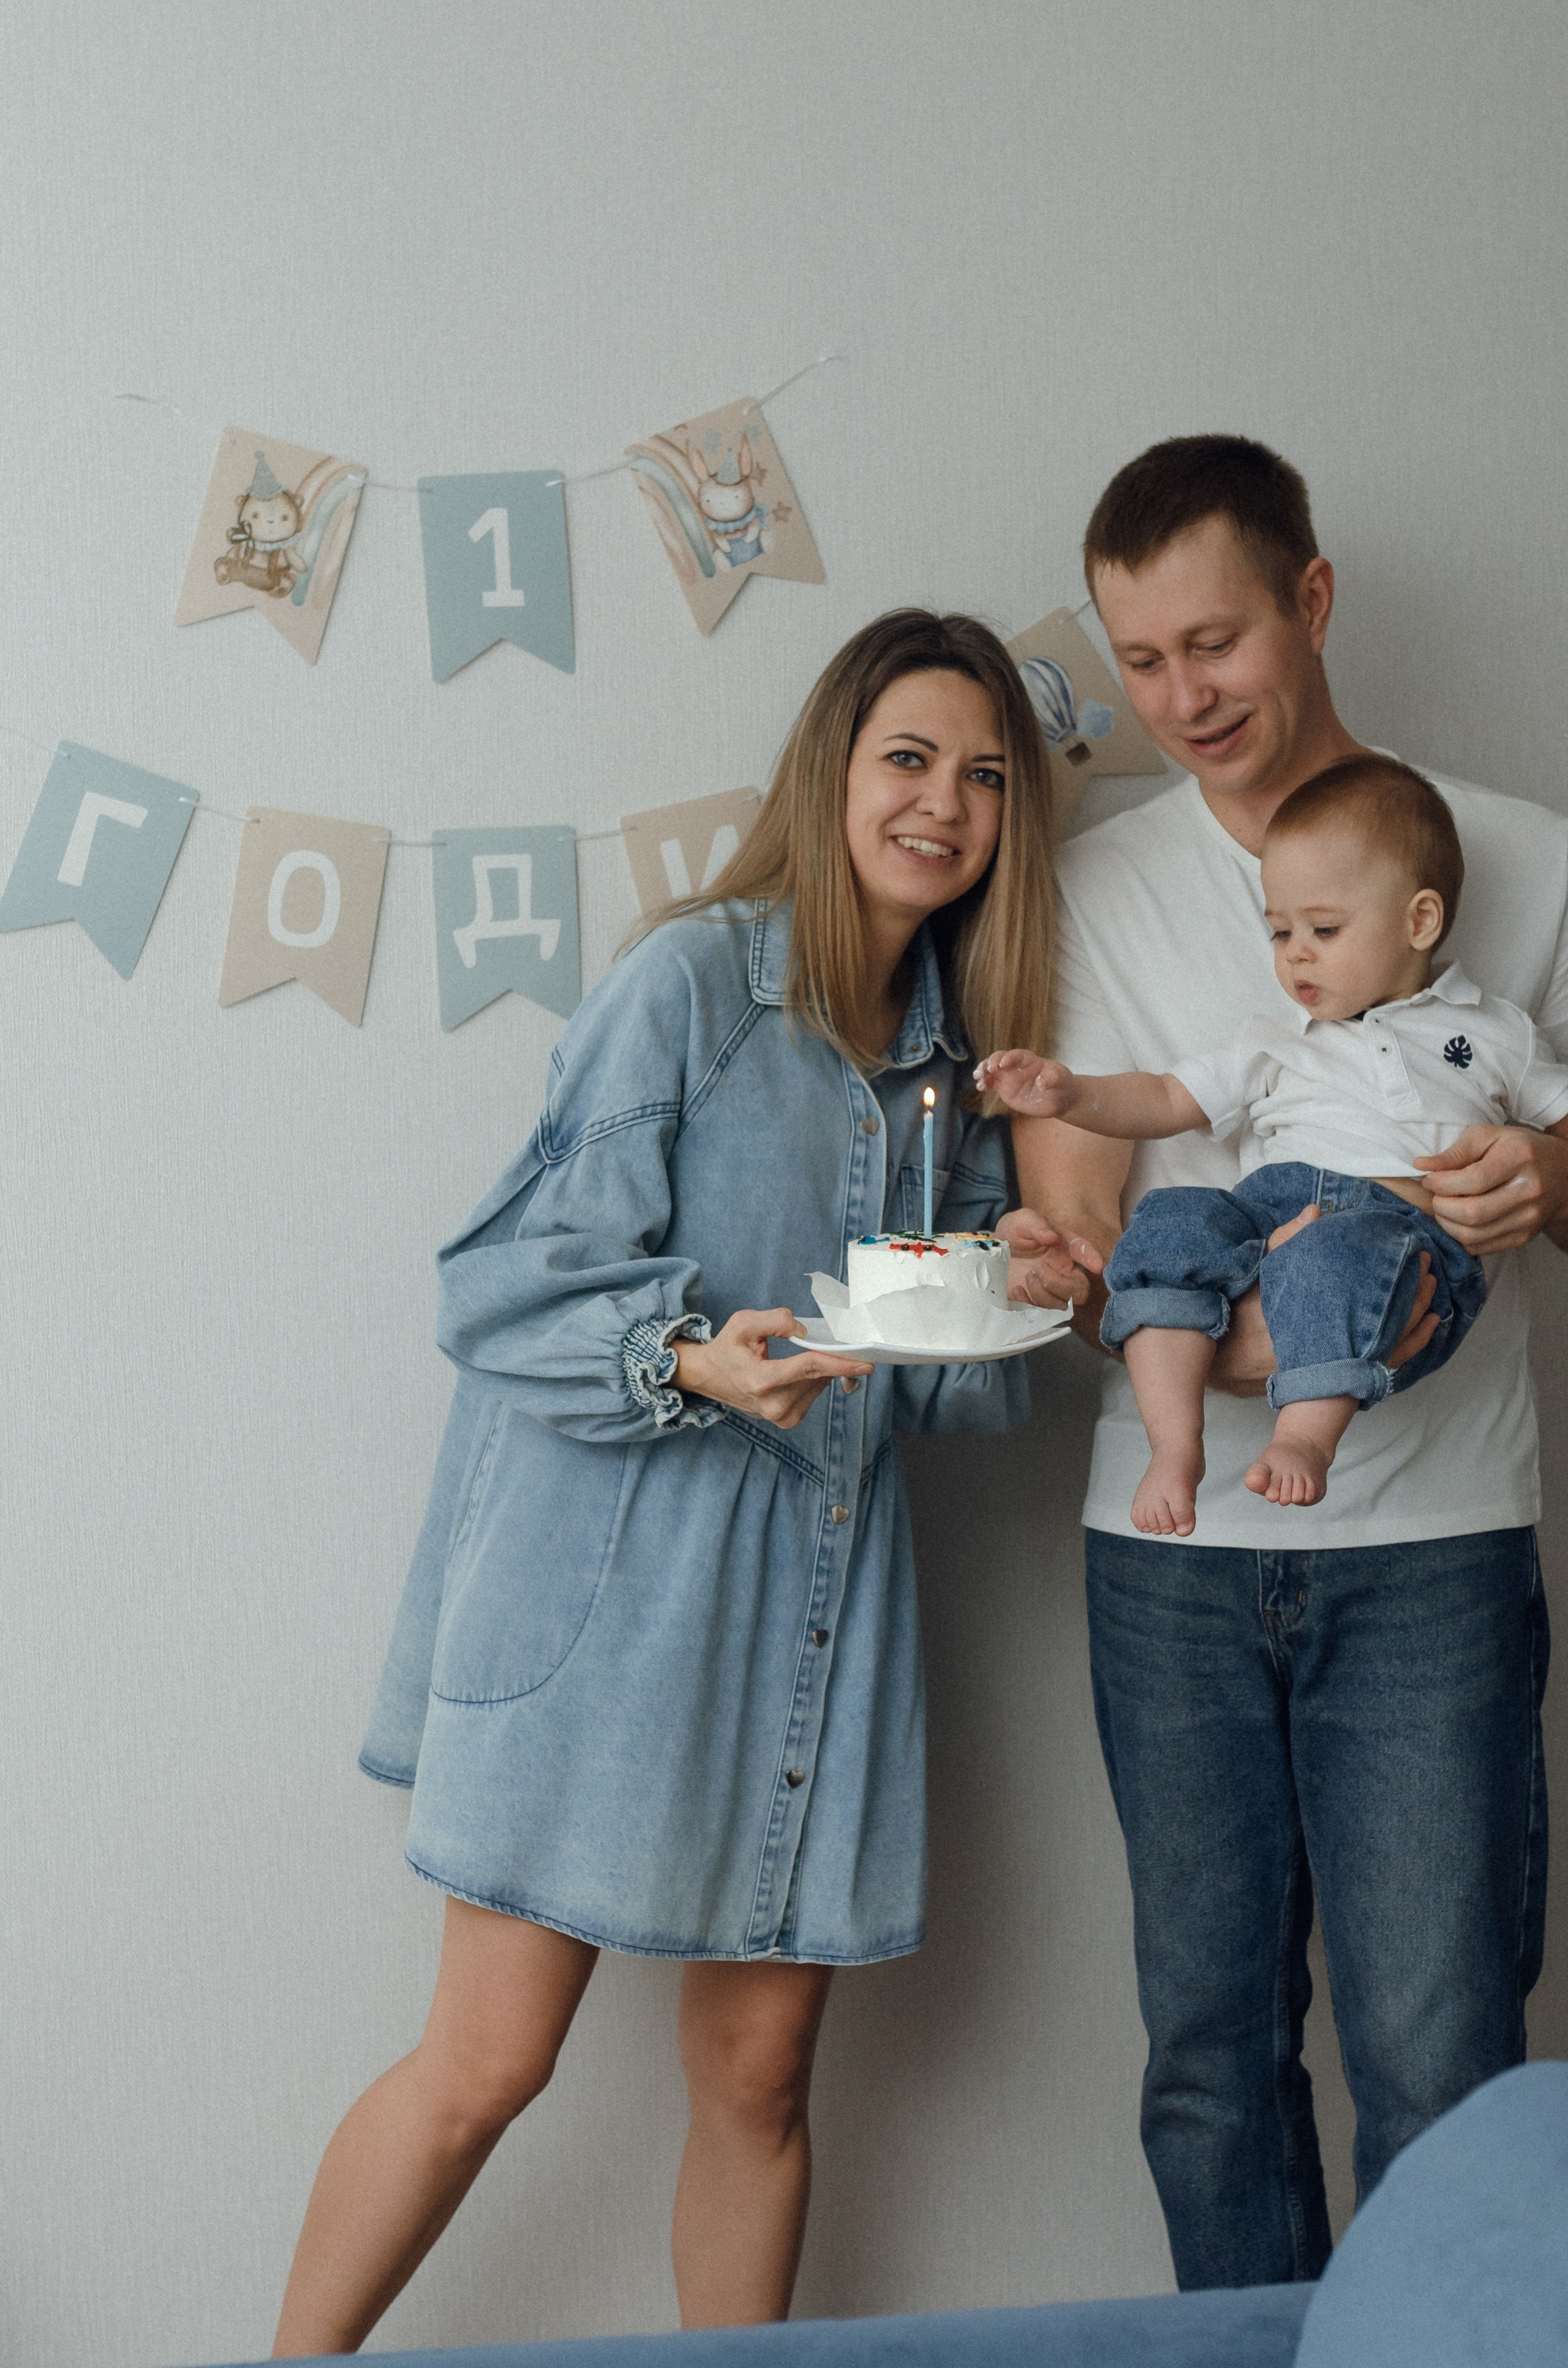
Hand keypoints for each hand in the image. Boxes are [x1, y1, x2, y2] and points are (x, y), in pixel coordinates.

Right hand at [674, 1309, 872, 1430]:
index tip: (866, 1363)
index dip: (839, 1362)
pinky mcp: (786, 1420)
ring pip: (818, 1386)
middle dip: (832, 1361)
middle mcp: (773, 1405)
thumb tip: (804, 1330)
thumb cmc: (728, 1348)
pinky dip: (813, 1381)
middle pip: (818, 1377)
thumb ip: (775, 1320)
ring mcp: (780, 1416)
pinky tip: (800, 1372)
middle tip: (842, 1346)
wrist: (710, 1376)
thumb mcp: (743, 1323)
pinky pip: (813, 1395)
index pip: (809, 1367)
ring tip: (802, 1356)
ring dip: (819, 1370)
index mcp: (761, 1380)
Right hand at [973, 1049, 1075, 1117]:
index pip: (1016, 1055)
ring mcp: (1009, 1077)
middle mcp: (1016, 1066)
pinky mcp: (1004, 1089)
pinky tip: (980, 1087)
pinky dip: (984, 1083)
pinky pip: (991, 1083)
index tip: (1003, 1064)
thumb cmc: (1062, 1084)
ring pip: (991, 1070)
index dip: (1009, 1057)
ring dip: (983, 1071)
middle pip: (999, 1058)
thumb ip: (1052, 1078)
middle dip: (991, 1062)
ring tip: (979, 1078)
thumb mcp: (1061, 1079)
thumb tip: (1042, 1082)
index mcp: (1029, 1060)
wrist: (1059, 1098)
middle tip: (988, 1070)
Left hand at [996, 1206, 1104, 1311]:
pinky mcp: (1035, 1302)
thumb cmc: (1016, 1232)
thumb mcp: (1023, 1221)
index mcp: (1066, 1247)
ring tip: (1027, 1275)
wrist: (994, 1249)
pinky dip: (1028, 1303)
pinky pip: (1040, 1313)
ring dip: (1042, 1292)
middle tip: (1038, 1268)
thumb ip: (1037, 1226)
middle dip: (1060, 1284)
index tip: (1097, 1266)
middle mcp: (1064, 1271)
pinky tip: (1017, 1289)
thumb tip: (1051, 1236)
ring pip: (1062, 1305)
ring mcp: (1051, 1290)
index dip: (1092, 1259)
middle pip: (1080, 1290)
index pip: (1084, 1252)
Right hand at [1207, 1207, 1440, 1394]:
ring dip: (1419, 1313)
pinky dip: (1416, 1341)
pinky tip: (1430, 1325)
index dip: (1399, 1276)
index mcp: (1321, 1321)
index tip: (1412, 1253)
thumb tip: (1314, 1212)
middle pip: (1392, 1320)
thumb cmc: (1242, 1313)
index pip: (1371, 1298)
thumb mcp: (1260, 1272)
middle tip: (1426, 1263)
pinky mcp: (1347, 1375)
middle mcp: (1340, 1348)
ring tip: (1431, 1288)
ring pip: (1397, 1342)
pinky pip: (1392, 1362)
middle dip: (1414, 1289)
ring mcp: (1345, 1365)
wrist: (1229, 1358)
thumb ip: (1285, 1241)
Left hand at [1414, 1124, 1567, 1253]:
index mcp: (1519, 1158)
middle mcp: (1528, 1191)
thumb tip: (1421, 1166)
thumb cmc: (1519, 1149)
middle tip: (1436, 1196)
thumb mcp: (1489, 1136)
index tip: (1430, 1180)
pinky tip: (1457, 1222)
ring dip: (1446, 1224)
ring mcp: (1528, 1219)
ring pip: (1473, 1235)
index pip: (1473, 1180)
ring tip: (1444, 1208)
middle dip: (1441, 1206)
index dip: (1442, 1183)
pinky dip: (1460, 1238)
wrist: (1562, 1174)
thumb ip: (1455, 1151)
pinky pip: (1480, 1247)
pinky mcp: (1523, 1238)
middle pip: (1472, 1213)